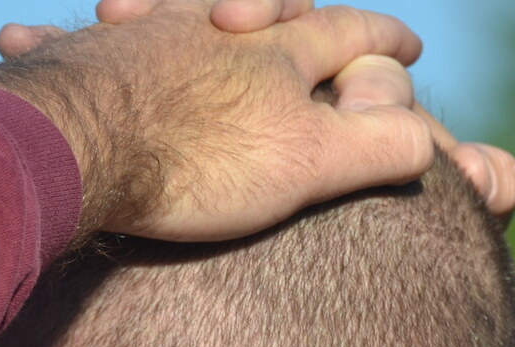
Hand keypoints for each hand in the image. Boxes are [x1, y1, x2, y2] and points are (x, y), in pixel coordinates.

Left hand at [0, 1, 514, 219]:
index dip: (386, 40)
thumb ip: (374, 145)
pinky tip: (101, 24)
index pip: (351, 33)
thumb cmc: (196, 163)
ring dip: (194, 7)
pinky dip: (106, 28)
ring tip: (210, 15)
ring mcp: (154, 36)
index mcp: (278, 55)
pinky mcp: (94, 58)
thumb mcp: (307, 163)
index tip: (412, 45)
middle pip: (273, 4)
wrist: (89, 152)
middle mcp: (218, 27)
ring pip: (187, 6)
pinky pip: (102, 32)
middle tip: (307, 14)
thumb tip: (426, 139)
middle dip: (297, 8)